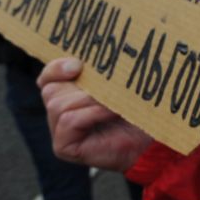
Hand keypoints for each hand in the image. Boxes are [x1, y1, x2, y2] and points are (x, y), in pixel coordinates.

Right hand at [39, 57, 152, 171]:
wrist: (152, 142)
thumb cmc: (137, 112)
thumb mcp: (116, 86)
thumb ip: (100, 72)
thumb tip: (91, 52)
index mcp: (67, 96)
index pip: (47, 78)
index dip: (56, 69)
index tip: (78, 65)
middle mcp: (58, 115)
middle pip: (51, 90)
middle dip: (81, 86)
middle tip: (110, 88)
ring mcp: (59, 133)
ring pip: (58, 105)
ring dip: (89, 99)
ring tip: (115, 102)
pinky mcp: (64, 147)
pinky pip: (69, 121)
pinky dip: (92, 113)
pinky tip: (112, 112)